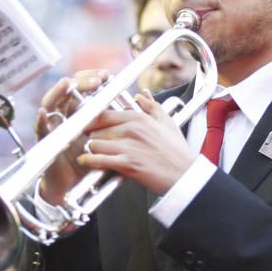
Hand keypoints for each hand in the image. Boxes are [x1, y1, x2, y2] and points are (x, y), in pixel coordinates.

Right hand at [35, 70, 110, 205]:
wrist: (74, 186)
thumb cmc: (91, 162)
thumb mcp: (110, 139)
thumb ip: (122, 121)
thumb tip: (141, 100)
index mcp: (81, 112)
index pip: (85, 89)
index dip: (94, 79)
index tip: (108, 76)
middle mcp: (66, 115)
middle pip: (69, 91)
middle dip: (81, 82)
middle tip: (95, 81)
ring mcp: (54, 126)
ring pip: (52, 103)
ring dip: (58, 92)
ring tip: (67, 83)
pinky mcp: (46, 140)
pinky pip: (40, 129)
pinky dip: (40, 120)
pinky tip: (43, 113)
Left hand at [79, 90, 195, 194]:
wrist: (185, 175)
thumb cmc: (177, 151)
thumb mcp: (167, 123)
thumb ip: (152, 107)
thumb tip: (141, 95)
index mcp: (139, 118)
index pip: (104, 114)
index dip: (92, 121)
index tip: (88, 126)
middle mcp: (132, 130)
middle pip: (97, 129)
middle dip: (91, 136)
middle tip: (89, 141)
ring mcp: (129, 147)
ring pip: (95, 144)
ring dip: (91, 149)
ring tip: (91, 152)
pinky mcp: (127, 164)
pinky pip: (99, 160)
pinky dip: (90, 161)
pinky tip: (86, 161)